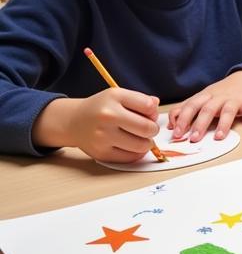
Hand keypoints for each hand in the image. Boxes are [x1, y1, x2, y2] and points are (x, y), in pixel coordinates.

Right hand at [33, 88, 159, 162]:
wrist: (73, 121)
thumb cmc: (101, 108)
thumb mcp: (118, 96)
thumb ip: (141, 100)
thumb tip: (156, 105)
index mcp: (113, 97)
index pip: (149, 106)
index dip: (153, 112)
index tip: (147, 115)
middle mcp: (107, 115)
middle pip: (147, 128)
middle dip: (152, 129)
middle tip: (146, 128)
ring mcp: (103, 136)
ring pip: (142, 145)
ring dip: (146, 143)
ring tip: (138, 137)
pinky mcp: (102, 153)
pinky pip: (131, 157)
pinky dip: (136, 153)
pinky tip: (130, 145)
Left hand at [168, 71, 241, 141]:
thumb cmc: (221, 93)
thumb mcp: (201, 98)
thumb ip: (185, 109)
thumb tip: (171, 124)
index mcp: (205, 96)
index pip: (191, 106)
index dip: (183, 119)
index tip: (177, 134)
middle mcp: (219, 97)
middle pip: (208, 109)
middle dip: (200, 124)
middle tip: (193, 138)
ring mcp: (235, 99)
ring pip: (228, 110)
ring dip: (224, 124)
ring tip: (219, 137)